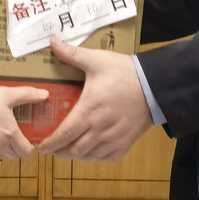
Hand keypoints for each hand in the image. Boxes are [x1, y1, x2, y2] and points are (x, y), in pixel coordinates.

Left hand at [39, 42, 153, 161]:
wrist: (156, 86)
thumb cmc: (125, 73)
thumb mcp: (98, 60)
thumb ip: (73, 54)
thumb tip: (52, 42)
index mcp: (89, 110)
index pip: (65, 133)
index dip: (51, 143)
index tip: (42, 145)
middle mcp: (100, 129)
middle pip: (74, 149)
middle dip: (60, 150)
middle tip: (52, 146)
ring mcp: (114, 139)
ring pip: (88, 156)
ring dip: (75, 155)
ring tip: (67, 149)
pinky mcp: (126, 143)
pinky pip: (105, 158)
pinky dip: (94, 157)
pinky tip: (88, 151)